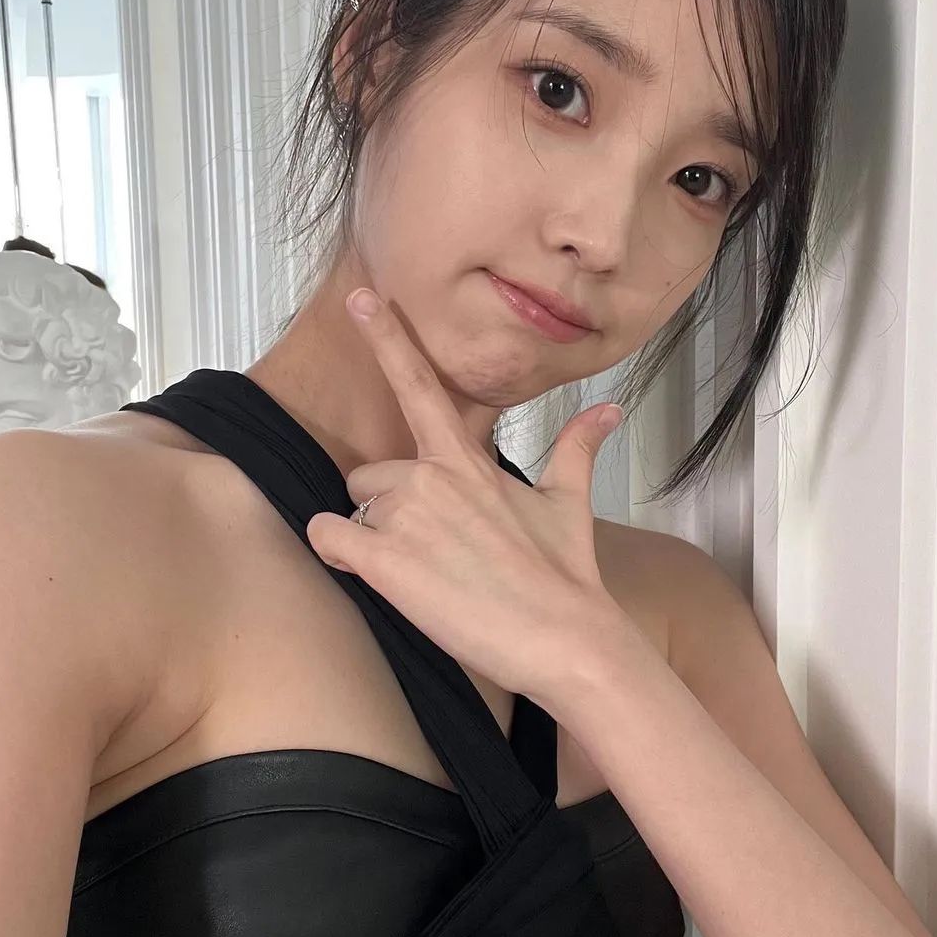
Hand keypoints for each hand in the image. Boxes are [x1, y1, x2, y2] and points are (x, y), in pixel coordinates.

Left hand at [305, 287, 627, 707]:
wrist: (567, 639)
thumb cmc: (566, 575)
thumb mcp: (568, 503)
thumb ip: (577, 448)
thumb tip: (608, 409)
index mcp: (466, 463)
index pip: (418, 386)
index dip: (385, 337)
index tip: (361, 297)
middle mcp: (429, 478)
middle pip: (369, 477)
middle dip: (387, 510)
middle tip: (432, 551)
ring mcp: (404, 518)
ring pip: (354, 512)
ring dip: (374, 541)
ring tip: (425, 575)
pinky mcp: (384, 562)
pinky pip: (327, 537)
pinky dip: (335, 551)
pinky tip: (368, 572)